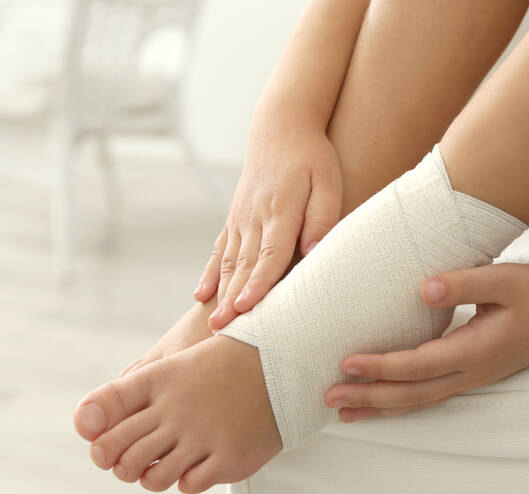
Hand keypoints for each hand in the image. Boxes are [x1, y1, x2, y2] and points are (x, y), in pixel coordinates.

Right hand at [195, 118, 342, 331]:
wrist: (281, 126)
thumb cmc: (312, 156)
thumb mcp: (327, 181)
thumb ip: (322, 217)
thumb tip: (313, 252)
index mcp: (281, 210)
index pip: (270, 255)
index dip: (258, 284)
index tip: (247, 308)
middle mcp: (255, 217)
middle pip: (244, 266)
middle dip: (233, 300)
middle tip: (222, 331)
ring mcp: (241, 217)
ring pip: (229, 262)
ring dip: (221, 294)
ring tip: (212, 324)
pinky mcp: (235, 216)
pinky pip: (220, 249)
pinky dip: (211, 273)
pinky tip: (201, 295)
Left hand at [324, 262, 528, 422]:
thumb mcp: (504, 279)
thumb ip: (464, 282)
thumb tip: (423, 289)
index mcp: (476, 349)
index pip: (418, 364)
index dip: (381, 366)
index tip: (346, 362)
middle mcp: (471, 371)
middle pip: (412, 394)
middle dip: (369, 397)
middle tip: (329, 398)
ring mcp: (471, 377)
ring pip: (419, 401)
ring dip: (380, 407)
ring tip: (344, 413)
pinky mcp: (471, 374)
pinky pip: (429, 396)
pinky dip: (400, 403)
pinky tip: (381, 402)